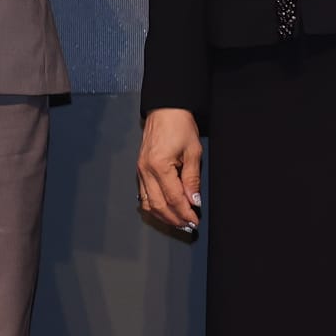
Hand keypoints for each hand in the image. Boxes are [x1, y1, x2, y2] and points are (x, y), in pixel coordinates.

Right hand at [137, 107, 203, 232]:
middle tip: (188, 225)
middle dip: (174, 218)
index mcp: (159, 165)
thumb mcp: (193, 152)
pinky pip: (143, 194)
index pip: (174, 198)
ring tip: (178, 221)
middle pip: (159, 205)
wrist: (165, 110)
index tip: (195, 221)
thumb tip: (193, 201)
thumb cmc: (179, 126)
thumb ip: (192, 179)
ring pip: (148, 203)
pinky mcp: (140, 169)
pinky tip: (165, 210)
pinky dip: (154, 206)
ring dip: (163, 215)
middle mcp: (146, 170)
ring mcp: (140, 170)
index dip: (185, 212)